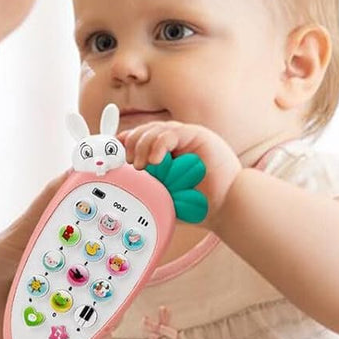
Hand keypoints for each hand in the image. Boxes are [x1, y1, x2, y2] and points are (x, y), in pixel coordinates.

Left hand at [119, 120, 241, 227]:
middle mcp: (177, 141)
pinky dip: (158, 144)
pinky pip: (171, 133)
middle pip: (146, 130)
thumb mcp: (163, 196)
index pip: (142, 137)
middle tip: (129, 163)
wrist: (225, 208)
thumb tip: (122, 185)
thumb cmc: (197, 204)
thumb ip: (147, 187)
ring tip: (141, 165)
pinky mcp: (198, 136)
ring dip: (142, 145)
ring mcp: (188, 137)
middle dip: (131, 144)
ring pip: (155, 129)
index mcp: (169, 152)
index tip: (114, 154)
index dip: (126, 141)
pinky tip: (155, 160)